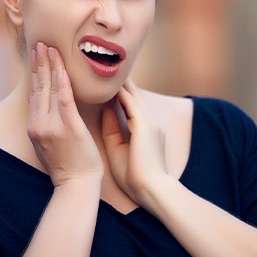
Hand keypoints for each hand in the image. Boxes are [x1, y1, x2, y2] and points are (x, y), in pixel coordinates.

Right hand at [27, 41, 103, 187]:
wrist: (76, 185)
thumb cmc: (67, 165)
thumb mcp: (47, 144)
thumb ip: (46, 124)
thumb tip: (47, 107)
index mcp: (34, 127)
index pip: (34, 93)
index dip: (35, 73)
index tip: (36, 55)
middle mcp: (38, 124)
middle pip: (38, 87)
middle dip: (39, 63)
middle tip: (39, 43)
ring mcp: (52, 126)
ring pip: (49, 89)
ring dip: (49, 66)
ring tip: (48, 48)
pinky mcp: (69, 128)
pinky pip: (65, 99)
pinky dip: (63, 81)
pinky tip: (62, 67)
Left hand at [100, 78, 168, 205]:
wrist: (152, 191)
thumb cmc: (135, 177)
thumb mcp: (118, 149)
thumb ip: (112, 129)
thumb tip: (105, 109)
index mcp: (142, 130)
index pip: (128, 105)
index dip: (117, 92)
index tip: (105, 81)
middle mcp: (147, 122)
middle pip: (131, 95)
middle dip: (120, 82)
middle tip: (106, 65)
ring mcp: (148, 123)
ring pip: (132, 95)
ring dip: (120, 82)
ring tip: (107, 67)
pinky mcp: (144, 126)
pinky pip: (131, 104)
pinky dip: (121, 92)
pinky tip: (111, 82)